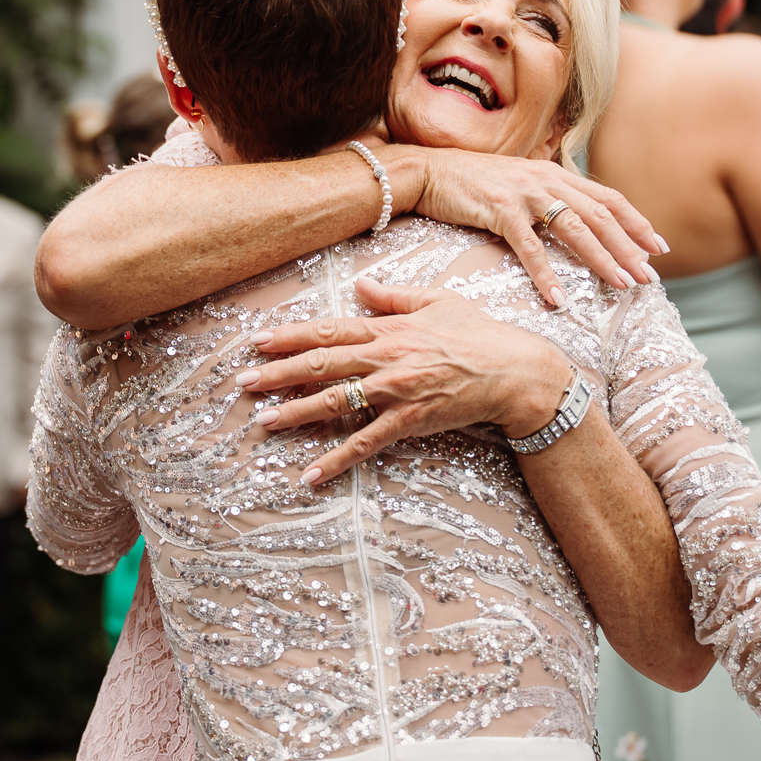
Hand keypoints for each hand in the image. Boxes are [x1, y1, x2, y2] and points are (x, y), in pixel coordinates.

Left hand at [235, 277, 578, 485]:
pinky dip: (336, 460)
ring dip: (295, 412)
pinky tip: (309, 475)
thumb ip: (393, 296)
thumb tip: (358, 285)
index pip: (330, 331)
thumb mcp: (438, 301)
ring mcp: (396, 390)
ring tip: (263, 422)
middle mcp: (386, 358)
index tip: (258, 340)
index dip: (291, 336)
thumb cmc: (480, 334)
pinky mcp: (410, 421)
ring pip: (335, 402)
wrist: (516, 371)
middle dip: (279, 373)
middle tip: (244, 383)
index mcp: (389, 329)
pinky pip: (366, 443)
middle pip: (321, 365)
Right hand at [407, 146, 663, 304]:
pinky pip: (529, 247)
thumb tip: (578, 223)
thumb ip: (550, 198)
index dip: (636, 222)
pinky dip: (545, 273)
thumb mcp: (521, 184)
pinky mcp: (499, 210)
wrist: (430, 171)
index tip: (658, 247)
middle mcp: (547, 180)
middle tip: (648, 276)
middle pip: (600, 215)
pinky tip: (558, 297)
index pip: (608, 198)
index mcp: (556, 174)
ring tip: (620, 284)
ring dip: (601, 259)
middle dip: (628, 247)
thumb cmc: (475, 183)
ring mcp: (524, 194)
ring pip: (574, 229)